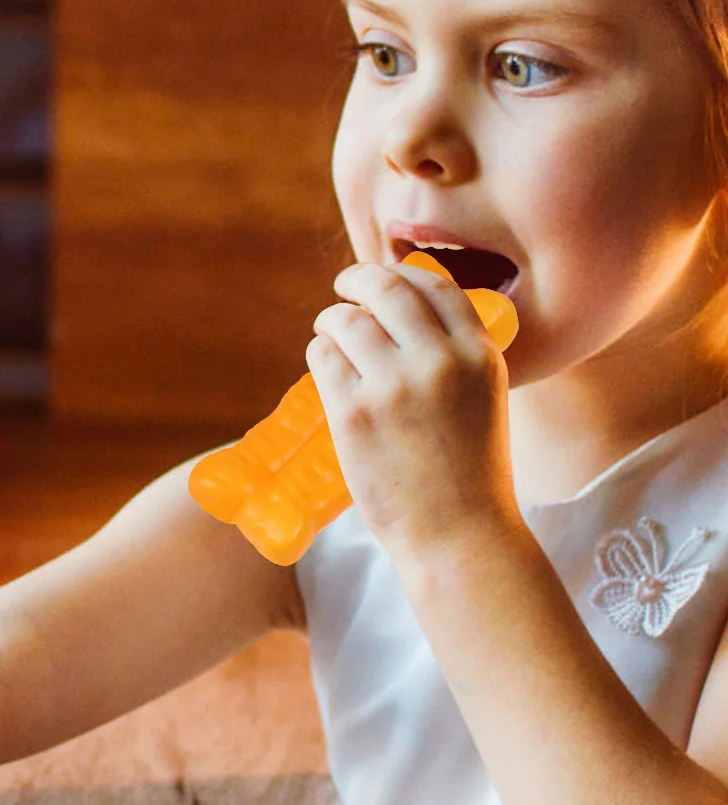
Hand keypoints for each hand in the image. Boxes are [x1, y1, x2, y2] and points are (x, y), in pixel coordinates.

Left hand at [304, 260, 520, 562]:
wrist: (458, 533)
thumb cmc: (471, 474)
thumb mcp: (484, 399)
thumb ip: (454, 358)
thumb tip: (404, 320)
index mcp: (479, 355)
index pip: (435, 287)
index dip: (403, 272)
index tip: (384, 276)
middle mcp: (438, 362)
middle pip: (386, 290)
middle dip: (358, 279)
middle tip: (344, 286)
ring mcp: (393, 386)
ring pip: (347, 321)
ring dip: (332, 318)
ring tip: (329, 328)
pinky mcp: (354, 414)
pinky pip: (323, 358)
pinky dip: (320, 351)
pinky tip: (324, 359)